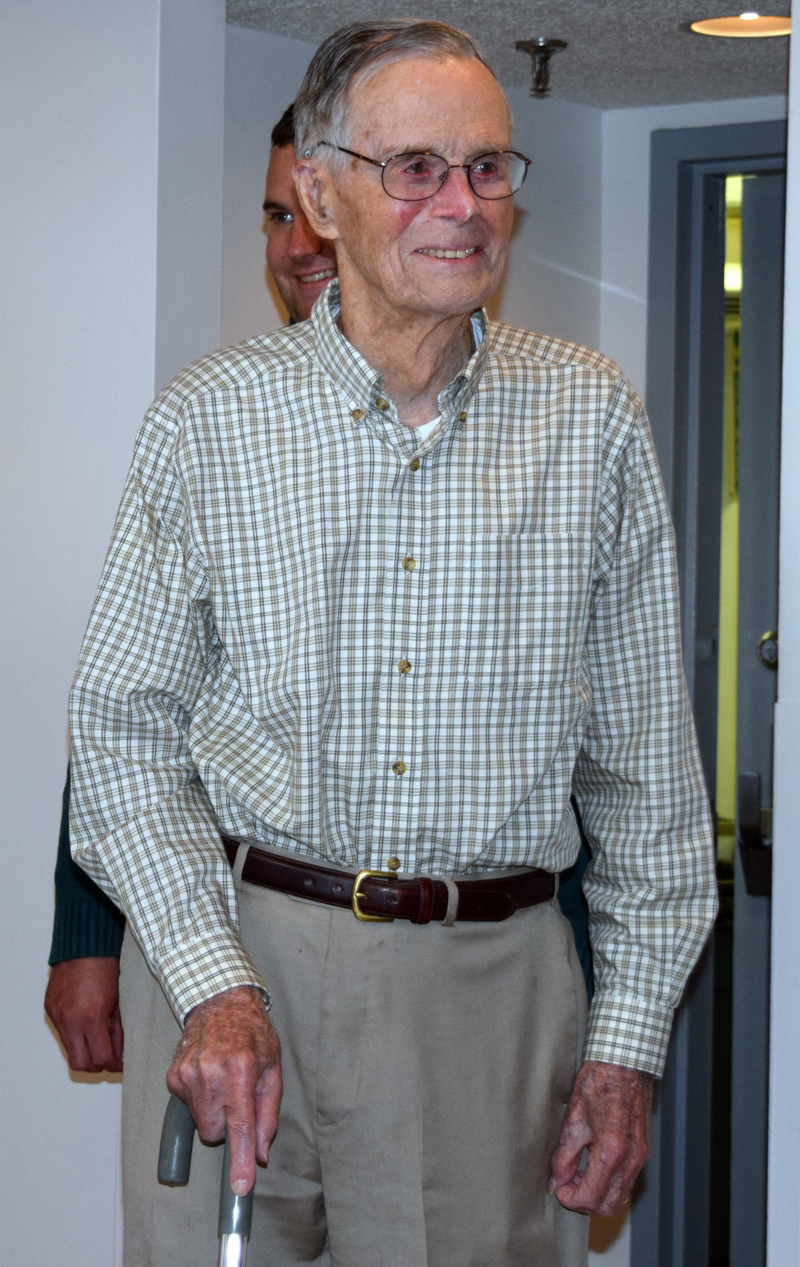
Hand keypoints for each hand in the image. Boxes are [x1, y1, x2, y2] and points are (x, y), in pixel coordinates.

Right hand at [45, 956, 123, 1071]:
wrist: (83, 946)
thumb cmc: (105, 968)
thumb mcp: (119, 1001)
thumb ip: (118, 1030)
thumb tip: (119, 1053)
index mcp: (91, 1017)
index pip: (100, 1058)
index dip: (112, 1064)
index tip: (119, 1062)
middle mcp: (70, 1020)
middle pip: (81, 1064)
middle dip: (96, 1064)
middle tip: (108, 1057)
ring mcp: (57, 1015)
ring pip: (69, 1050)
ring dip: (84, 1050)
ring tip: (97, 1038)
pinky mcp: (50, 1009)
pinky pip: (62, 1032)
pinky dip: (74, 1034)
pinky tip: (85, 1023)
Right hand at [167, 985, 281, 1194]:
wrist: (220, 1002)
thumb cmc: (252, 1033)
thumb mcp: (273, 1068)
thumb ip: (268, 1114)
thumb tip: (262, 1152)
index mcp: (242, 1071)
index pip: (241, 1127)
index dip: (242, 1161)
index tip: (241, 1186)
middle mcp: (212, 1073)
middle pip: (215, 1133)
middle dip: (228, 1125)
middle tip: (237, 1098)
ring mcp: (189, 1075)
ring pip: (201, 1123)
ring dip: (214, 1111)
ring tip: (223, 1081)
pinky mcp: (174, 1076)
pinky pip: (188, 1107)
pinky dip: (200, 1099)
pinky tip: (208, 1074)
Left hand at [549, 1059, 652, 1216]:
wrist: (623, 1064)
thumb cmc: (598, 1083)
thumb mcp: (573, 1118)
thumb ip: (564, 1155)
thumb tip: (557, 1180)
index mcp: (611, 1150)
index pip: (591, 1198)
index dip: (570, 1199)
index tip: (560, 1188)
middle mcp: (631, 1158)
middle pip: (608, 1206)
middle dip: (584, 1201)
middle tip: (568, 1183)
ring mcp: (640, 1156)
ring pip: (619, 1196)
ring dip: (597, 1192)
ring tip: (579, 1171)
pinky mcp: (643, 1151)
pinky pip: (627, 1181)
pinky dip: (609, 1182)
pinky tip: (594, 1162)